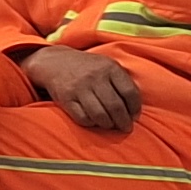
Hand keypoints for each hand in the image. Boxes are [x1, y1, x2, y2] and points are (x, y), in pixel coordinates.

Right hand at [23, 45, 142, 132]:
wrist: (55, 62)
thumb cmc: (88, 67)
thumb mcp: (107, 65)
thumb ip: (122, 81)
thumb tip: (135, 108)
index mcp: (110, 67)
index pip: (130, 92)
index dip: (135, 108)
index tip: (135, 116)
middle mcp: (95, 77)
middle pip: (115, 106)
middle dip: (123, 122)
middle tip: (126, 128)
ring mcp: (79, 88)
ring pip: (100, 115)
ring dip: (108, 124)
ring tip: (110, 125)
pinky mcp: (66, 99)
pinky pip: (83, 118)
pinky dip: (91, 123)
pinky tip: (94, 121)